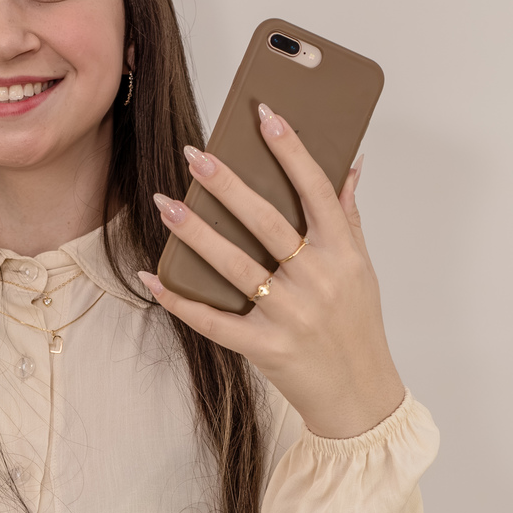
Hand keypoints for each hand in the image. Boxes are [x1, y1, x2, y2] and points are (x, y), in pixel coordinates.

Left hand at [138, 107, 406, 438]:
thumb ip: (348, 217)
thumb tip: (350, 164)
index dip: (292, 151)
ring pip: (234, 266)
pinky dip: (179, 300)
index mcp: (342, 253)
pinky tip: (151, 276)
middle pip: (267, 223)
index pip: (316, 190)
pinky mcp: (264, 348)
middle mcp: (317, 280)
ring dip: (195, 233)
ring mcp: (289, 315)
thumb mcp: (361, 269)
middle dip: (228, 186)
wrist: (358, 396)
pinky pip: (213, 321)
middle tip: (196, 156)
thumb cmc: (356, 326)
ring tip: (165, 203)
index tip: (265, 116)